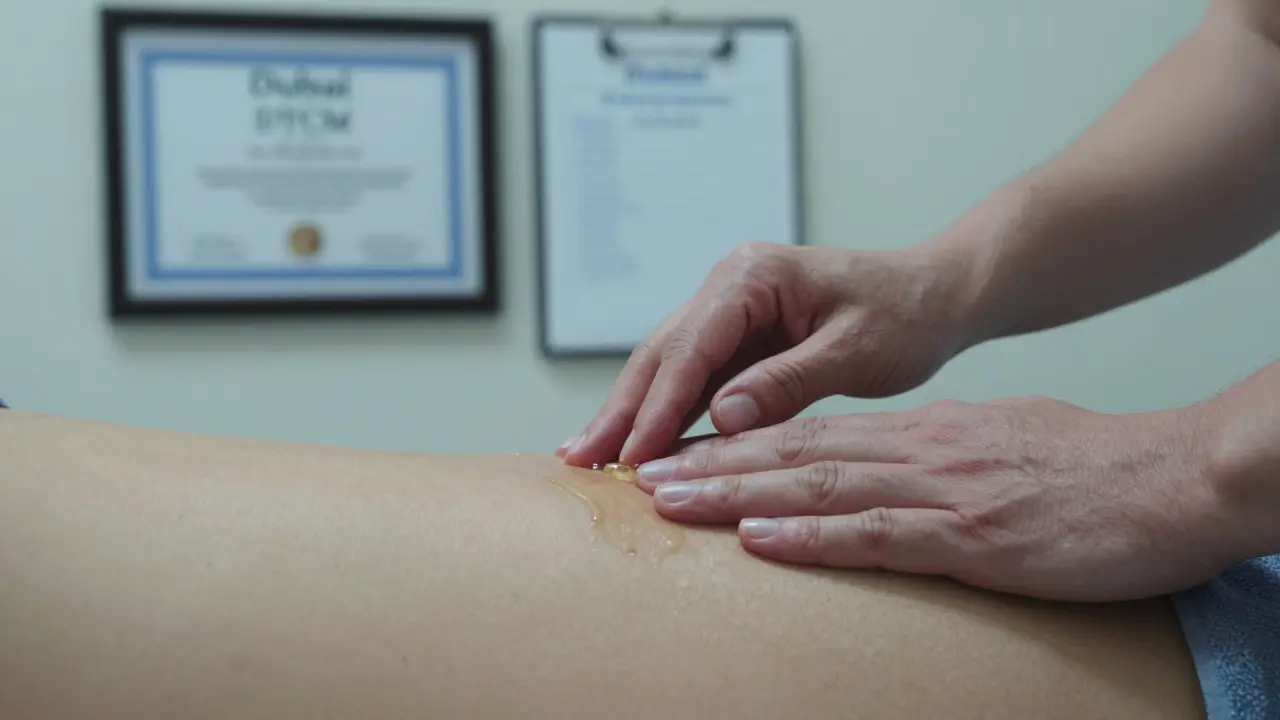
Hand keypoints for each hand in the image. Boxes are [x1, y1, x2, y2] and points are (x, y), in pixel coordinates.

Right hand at [560, 242, 977, 467]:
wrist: (937, 295)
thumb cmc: (906, 314)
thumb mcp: (854, 351)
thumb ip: (786, 383)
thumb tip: (721, 418)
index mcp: (753, 276)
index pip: (691, 345)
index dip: (658, 403)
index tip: (631, 453)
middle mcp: (730, 286)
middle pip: (661, 353)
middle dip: (620, 408)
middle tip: (576, 458)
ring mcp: (731, 311)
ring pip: (668, 367)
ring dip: (632, 413)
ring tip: (587, 458)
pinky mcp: (740, 338)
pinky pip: (694, 379)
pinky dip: (666, 414)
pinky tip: (639, 446)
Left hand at [632, 397, 1236, 601]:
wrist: (1169, 479)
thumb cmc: (1088, 469)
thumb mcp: (996, 449)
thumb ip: (934, 461)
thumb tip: (889, 477)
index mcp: (920, 436)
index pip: (811, 435)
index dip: (739, 446)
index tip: (682, 456)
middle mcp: (916, 453)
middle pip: (794, 452)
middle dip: (712, 465)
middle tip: (645, 474)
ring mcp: (939, 490)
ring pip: (816, 484)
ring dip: (736, 494)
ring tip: (671, 500)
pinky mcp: (970, 533)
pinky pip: (875, 533)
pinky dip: (811, 535)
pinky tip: (760, 537)